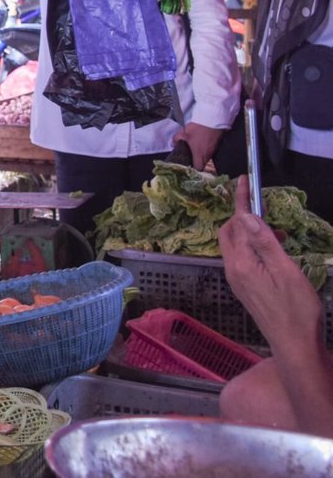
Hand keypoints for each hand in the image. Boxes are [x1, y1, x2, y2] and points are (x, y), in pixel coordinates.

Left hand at [180, 123, 222, 170]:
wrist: (212, 120)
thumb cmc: (197, 128)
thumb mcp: (183, 133)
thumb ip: (177, 139)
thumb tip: (173, 143)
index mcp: (200, 155)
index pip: (198, 168)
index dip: (193, 169)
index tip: (188, 166)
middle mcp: (208, 155)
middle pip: (202, 164)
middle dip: (196, 162)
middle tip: (189, 158)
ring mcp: (213, 150)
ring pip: (206, 158)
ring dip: (200, 156)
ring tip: (193, 151)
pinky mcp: (216, 145)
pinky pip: (210, 151)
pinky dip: (205, 150)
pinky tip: (200, 145)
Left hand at [220, 177, 324, 348]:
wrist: (295, 344)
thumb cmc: (296, 309)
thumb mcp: (286, 271)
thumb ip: (265, 242)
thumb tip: (247, 215)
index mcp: (241, 263)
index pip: (237, 224)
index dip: (241, 201)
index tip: (244, 181)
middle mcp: (232, 270)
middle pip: (230, 232)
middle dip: (242, 216)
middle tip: (264, 206)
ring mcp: (237, 280)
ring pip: (237, 245)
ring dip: (252, 232)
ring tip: (279, 231)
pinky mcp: (245, 288)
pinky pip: (244, 258)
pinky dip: (256, 247)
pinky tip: (276, 250)